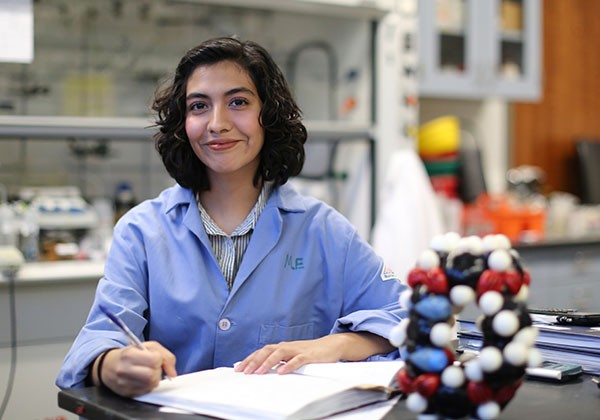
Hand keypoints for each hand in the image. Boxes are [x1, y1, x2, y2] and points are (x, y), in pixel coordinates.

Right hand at [93, 341, 176, 396]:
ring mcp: (124, 383)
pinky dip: (148, 385)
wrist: (109, 365)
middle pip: (152, 376)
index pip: (154, 360)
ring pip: (150, 385)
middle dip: (157, 371)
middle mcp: (124, 370)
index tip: (156, 358)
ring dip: (154, 379)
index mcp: (129, 354)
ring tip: (149, 373)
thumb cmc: (131, 354)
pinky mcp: (126, 393)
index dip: (159, 359)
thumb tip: (173, 373)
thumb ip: (166, 356)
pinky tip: (143, 379)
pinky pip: (145, 392)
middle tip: (153, 367)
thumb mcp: (148, 346)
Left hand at [234, 332, 394, 374]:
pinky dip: (289, 365)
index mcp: (281, 347)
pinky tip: (282, 372)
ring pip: (279, 354)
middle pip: (266, 351)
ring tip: (259, 373)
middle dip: (254, 361)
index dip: (249, 359)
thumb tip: (261, 370)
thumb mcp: (291, 357)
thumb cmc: (310, 353)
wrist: (331, 346)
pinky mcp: (309, 355)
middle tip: (244, 372)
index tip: (238, 369)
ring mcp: (298, 350)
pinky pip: (297, 360)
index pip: (261, 352)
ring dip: (268, 363)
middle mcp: (287, 346)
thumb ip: (278, 362)